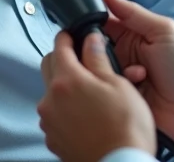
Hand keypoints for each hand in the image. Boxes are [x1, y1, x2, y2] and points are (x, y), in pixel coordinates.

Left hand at [38, 31, 155, 161]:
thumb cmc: (125, 128)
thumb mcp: (118, 84)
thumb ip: (99, 59)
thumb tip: (90, 40)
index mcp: (67, 80)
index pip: (58, 46)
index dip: (67, 36)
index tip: (73, 35)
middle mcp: (51, 100)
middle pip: (48, 67)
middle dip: (62, 59)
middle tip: (83, 62)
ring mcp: (49, 121)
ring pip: (51, 92)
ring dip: (64, 87)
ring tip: (90, 95)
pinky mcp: (53, 139)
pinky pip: (54, 115)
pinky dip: (65, 110)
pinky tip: (85, 115)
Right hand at [100, 0, 173, 142]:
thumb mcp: (161, 31)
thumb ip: (133, 13)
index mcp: (130, 35)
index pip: (101, 25)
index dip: (91, 24)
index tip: (87, 27)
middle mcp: (122, 54)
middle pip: (94, 49)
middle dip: (99, 52)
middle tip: (114, 54)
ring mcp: (119, 76)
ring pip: (99, 69)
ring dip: (115, 70)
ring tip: (139, 74)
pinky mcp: (119, 96)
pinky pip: (106, 89)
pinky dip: (120, 87)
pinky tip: (139, 87)